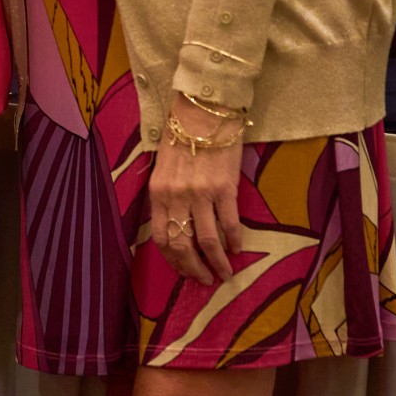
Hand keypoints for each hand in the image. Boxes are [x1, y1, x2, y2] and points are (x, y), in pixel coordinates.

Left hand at [149, 118, 247, 286]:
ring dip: (217, 262)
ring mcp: (201, 194)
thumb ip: (167, 197)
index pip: (161, 237)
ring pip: (207, 241)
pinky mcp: (225, 189)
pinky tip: (238, 250)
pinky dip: (234, 241)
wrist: (204, 115)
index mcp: (158, 193)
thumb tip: (176, 227)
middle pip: (182, 245)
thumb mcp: (163, 170)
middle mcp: (176, 197)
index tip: (183, 271)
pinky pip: (230, 224)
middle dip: (193, 268)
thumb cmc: (182, 141)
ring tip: (225, 273)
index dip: (172, 260)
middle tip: (205, 280)